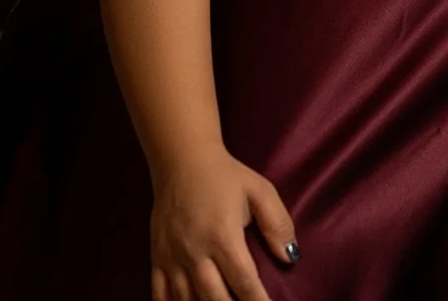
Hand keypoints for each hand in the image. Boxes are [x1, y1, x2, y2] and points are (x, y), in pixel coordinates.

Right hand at [149, 149, 295, 300]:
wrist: (181, 159)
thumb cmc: (225, 176)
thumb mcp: (260, 191)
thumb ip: (278, 224)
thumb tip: (290, 257)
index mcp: (223, 235)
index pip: (244, 282)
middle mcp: (195, 251)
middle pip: (214, 298)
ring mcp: (172, 256)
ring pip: (186, 300)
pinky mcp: (157, 257)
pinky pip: (159, 293)